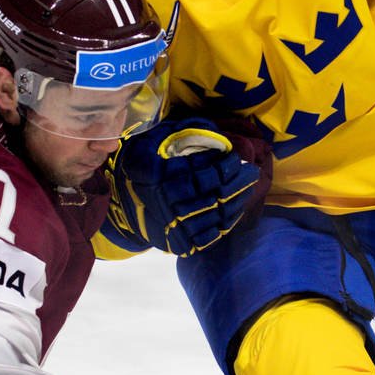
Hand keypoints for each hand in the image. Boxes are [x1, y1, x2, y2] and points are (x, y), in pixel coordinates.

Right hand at [108, 115, 270, 255]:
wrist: (123, 202)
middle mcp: (164, 204)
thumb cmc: (146, 163)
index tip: (237, 157)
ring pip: (215, 216)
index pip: (202, 173)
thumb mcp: (156, 139)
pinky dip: (227, 222)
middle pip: (213, 196)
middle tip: (251, 171)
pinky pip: (210, 236)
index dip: (224, 166)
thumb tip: (218, 135)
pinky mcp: (178, 243)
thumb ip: (185, 131)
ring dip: (237, 201)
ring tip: (249, 187)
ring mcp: (171, 227)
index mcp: (158, 176)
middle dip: (237, 183)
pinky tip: (236, 208)